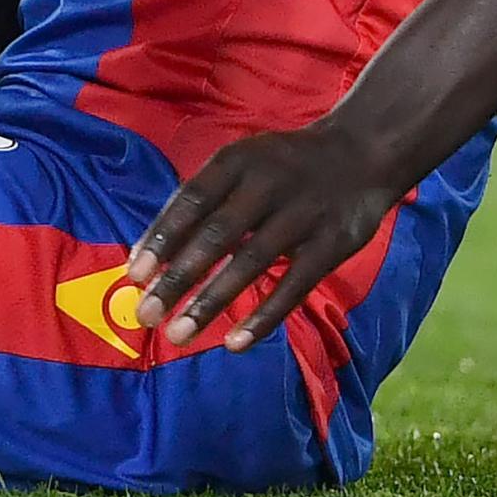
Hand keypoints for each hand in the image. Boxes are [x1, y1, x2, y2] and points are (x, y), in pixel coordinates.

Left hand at [127, 123, 403, 351]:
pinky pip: (294, 286)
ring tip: (178, 335)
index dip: (161, 238)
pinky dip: (264, 317)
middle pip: (215, 236)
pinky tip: (235, 344)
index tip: (134, 275)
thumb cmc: (281, 166)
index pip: (190, 200)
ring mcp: (303, 214)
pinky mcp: (334, 244)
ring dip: (211, 303)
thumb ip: (202, 201)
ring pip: (250, 264)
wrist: (362, 152)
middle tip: (145, 315)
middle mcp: (267, 184)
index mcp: (236, 161)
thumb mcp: (241, 164)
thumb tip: (151, 252)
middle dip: (177, 278)